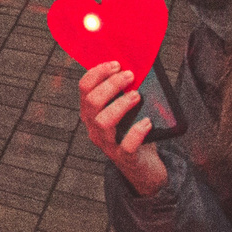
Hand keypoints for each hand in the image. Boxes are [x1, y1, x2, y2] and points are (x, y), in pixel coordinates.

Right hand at [75, 63, 168, 194]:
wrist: (142, 167)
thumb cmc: (133, 132)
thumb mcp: (124, 111)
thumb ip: (124, 93)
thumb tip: (136, 66)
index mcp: (90, 112)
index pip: (84, 87)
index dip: (98, 72)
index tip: (116, 64)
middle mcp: (93, 127)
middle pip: (92, 102)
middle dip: (111, 85)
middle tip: (130, 76)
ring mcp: (106, 144)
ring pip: (103, 121)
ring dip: (120, 104)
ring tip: (137, 96)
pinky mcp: (123, 157)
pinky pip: (127, 145)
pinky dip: (137, 131)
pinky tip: (148, 122)